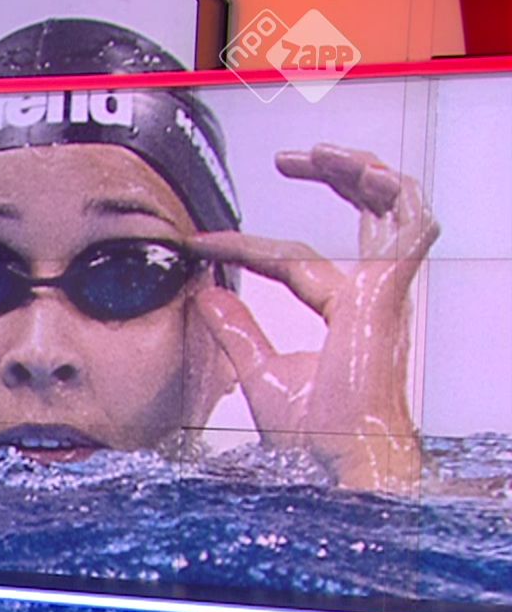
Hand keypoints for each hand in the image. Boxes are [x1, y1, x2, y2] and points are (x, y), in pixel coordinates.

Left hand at [191, 144, 437, 491]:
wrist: (342, 459)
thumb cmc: (316, 432)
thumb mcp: (259, 371)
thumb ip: (235, 329)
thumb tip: (204, 294)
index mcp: (345, 310)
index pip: (293, 260)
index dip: (246, 246)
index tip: (199, 242)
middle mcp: (371, 295)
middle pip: (365, 216)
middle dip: (336, 178)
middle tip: (292, 157)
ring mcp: (385, 294)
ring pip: (393, 210)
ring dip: (361, 172)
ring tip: (322, 152)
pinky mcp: (390, 296)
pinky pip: (413, 229)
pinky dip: (399, 196)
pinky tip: (371, 172)